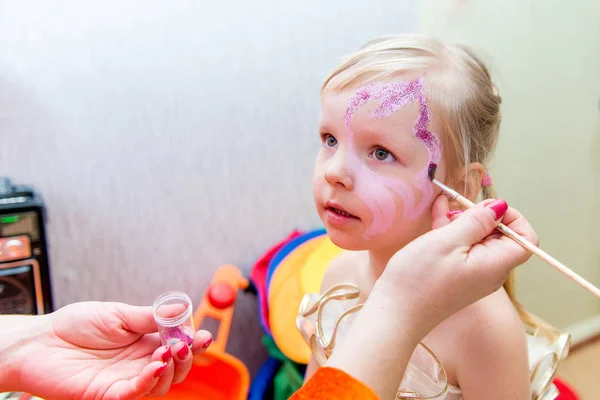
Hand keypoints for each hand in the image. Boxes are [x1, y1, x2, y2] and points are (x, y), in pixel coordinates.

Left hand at [17, 301, 211, 399]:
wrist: (39, 341)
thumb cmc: (75, 325)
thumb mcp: (117, 314)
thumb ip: (149, 316)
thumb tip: (181, 309)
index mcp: (144, 343)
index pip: (176, 347)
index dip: (193, 343)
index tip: (203, 336)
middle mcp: (138, 364)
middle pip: (175, 369)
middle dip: (186, 358)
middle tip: (185, 343)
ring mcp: (124, 381)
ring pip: (161, 385)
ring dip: (171, 369)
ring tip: (168, 351)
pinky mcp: (107, 395)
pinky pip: (134, 394)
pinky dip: (149, 381)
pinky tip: (155, 366)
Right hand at [377, 195, 536, 337]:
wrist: (395, 312)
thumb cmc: (420, 278)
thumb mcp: (447, 241)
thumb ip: (477, 221)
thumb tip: (500, 207)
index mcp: (496, 265)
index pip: (526, 239)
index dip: (513, 218)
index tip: (487, 207)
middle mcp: (490, 272)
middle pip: (501, 237)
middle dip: (484, 217)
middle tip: (459, 205)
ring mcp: (472, 275)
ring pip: (479, 241)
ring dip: (465, 221)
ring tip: (445, 204)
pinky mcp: (456, 276)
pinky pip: (462, 249)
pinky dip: (454, 232)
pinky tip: (439, 212)